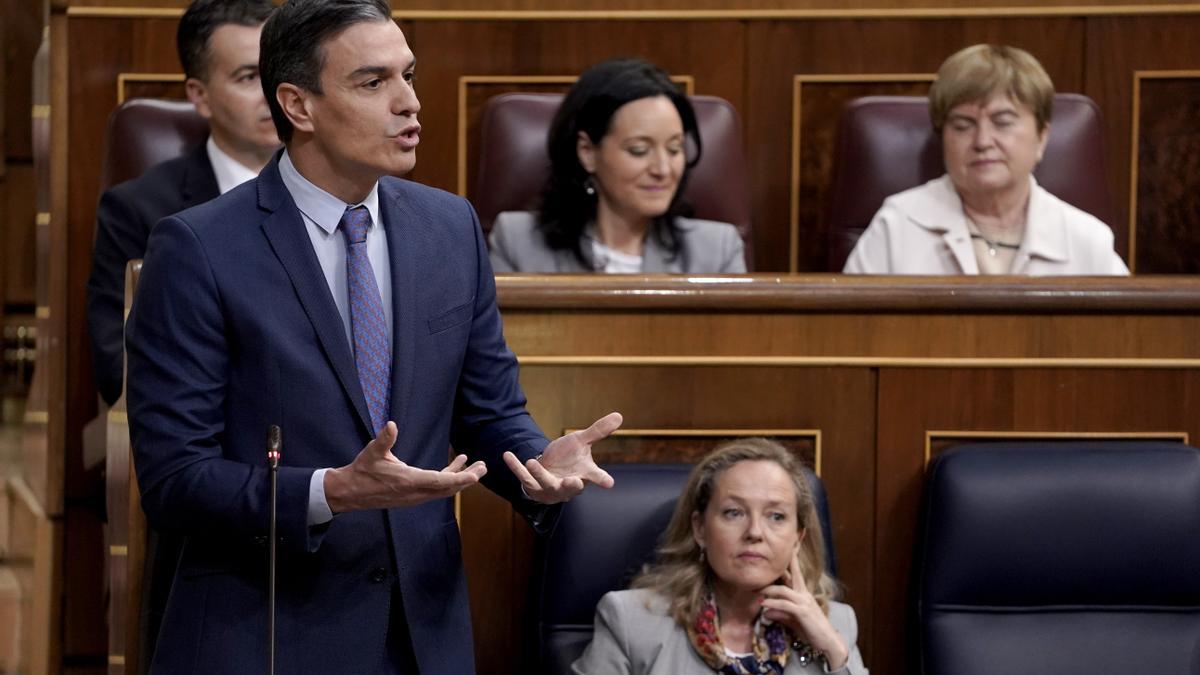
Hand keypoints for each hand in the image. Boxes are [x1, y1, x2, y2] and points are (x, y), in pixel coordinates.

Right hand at [324, 421, 486, 512]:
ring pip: (444, 489)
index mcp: (409, 481)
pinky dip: (448, 478)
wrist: (350, 492)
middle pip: (448, 488)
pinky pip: (437, 489)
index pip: (440, 481)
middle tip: (483, 467)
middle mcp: (415, 493)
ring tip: (475, 465)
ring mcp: (415, 497)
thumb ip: (384, 439)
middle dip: (467, 478)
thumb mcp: (372, 452)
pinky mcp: (413, 495)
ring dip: (460, 478)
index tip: (476, 475)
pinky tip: (455, 465)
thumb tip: (391, 425)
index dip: (459, 478)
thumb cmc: (362, 470)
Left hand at [503, 411, 621, 503]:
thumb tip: (619, 415)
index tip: (609, 483)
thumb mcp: (582, 442)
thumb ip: (598, 431)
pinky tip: (507, 454)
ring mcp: (549, 487)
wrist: (551, 471)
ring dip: (538, 474)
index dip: (602, 480)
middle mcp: (567, 485)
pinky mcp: (532, 486)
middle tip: (573, 481)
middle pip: (570, 488)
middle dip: (570, 486)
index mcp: (583, 475)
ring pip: (544, 484)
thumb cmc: (570, 458)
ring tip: (531, 461)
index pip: (595, 477)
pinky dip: (515, 467)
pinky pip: (523, 477)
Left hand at [760, 552, 849, 669]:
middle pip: (793, 572)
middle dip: (785, 561)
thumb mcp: (793, 620)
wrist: (828, 642)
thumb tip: (765, 612)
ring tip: (756, 593)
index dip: (792, 559)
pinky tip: (763, 605)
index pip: (795, 573)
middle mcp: (804, 594)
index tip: (791, 545)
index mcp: (803, 593)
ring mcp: (804, 602)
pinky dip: (772, 604)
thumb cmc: (812, 630)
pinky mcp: (802, 612)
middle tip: (771, 554)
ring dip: (768, 590)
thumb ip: (779, 614)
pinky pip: (784, 604)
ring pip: (783, 590)